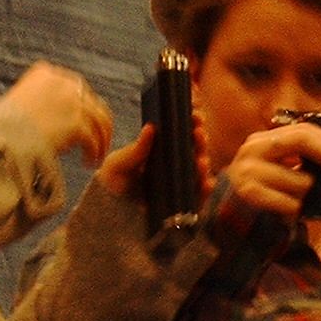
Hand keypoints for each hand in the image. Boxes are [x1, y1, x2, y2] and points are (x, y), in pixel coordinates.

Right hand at [6, 61, 112, 166]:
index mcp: (47, 73)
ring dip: (101, 140)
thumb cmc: (1, 127)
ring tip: (95, 158)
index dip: (84, 109)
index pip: (77, 88)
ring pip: (99, 121)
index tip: (85, 127)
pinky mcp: (75, 122)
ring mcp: (71, 102)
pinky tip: (87, 163)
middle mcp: (63, 83)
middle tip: (97, 144)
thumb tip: (57, 121)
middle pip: (93, 102)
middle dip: (98, 124)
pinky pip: (93, 139)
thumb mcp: (20, 104)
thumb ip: (42, 104)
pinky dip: (94, 152)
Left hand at [96, 109, 211, 205]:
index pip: (184, 130)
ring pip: (200, 170)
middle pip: (196, 148)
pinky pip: (200, 195)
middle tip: (198, 133)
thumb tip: (150, 127)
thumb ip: (135, 150)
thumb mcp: (120, 163)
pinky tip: (208, 183)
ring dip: (204, 163)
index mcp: (164, 147)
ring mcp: (182, 181)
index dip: (193, 121)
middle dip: (200, 140)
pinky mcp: (185, 200)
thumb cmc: (117, 180)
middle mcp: (177, 162)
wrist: (113, 207)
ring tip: (201, 161)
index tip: (195, 113)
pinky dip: (207, 189)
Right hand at [225, 121, 320, 221]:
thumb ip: (302, 161)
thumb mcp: (281, 172)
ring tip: (294, 202)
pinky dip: (294, 212)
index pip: (304, 130)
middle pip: (302, 140)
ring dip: (306, 196)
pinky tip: (284, 213)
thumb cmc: (263, 198)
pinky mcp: (248, 193)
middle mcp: (253, 148)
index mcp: (264, 139)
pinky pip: (291, 203)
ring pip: (301, 180)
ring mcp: (248, 169)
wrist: (227, 225)